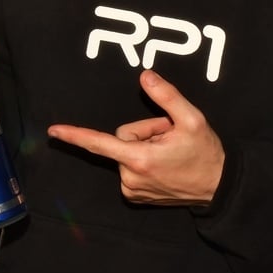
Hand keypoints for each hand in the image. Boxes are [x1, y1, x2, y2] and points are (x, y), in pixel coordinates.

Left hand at [46, 69, 224, 205]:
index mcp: (140, 158)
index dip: (75, 135)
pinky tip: (165, 165)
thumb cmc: (205, 153)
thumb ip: (166, 96)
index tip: (53, 131)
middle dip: (144, 133)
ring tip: (171, 153)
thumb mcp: (192, 119)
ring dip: (145, 149)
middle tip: (170, 137)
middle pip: (123, 139)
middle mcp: (131, 177)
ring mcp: (132, 189)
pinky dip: (145, 163)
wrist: (218, 187)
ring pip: (127, 154)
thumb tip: (144, 76)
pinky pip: (130, 168)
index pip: (99, 143)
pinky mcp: (135, 196)